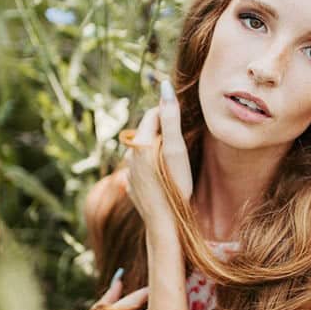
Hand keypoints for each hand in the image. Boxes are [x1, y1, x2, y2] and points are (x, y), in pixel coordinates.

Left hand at [121, 80, 192, 228]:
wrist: (165, 222)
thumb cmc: (175, 183)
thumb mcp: (176, 149)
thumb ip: (171, 118)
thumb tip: (165, 87)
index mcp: (141, 142)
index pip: (152, 114)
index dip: (167, 111)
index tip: (181, 115)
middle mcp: (130, 154)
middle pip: (147, 132)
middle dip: (162, 130)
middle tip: (180, 137)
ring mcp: (129, 172)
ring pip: (142, 150)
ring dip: (155, 148)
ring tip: (173, 158)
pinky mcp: (131, 186)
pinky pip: (140, 168)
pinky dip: (150, 165)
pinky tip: (161, 175)